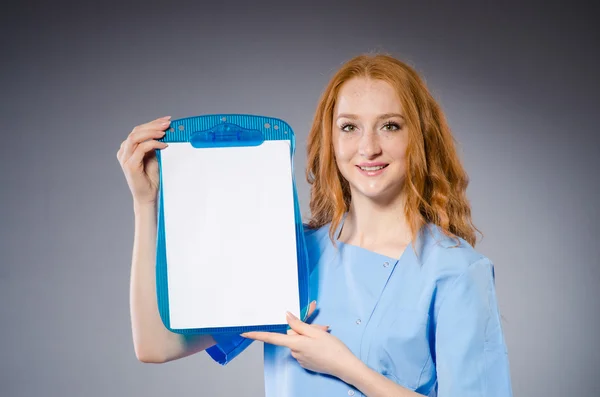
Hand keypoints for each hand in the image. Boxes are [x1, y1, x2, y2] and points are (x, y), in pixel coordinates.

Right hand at [117, 116, 170, 205]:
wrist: (148, 195)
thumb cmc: (151, 178)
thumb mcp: (154, 157)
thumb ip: (155, 145)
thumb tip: (165, 131)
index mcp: (128, 148)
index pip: (139, 130)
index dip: (152, 123)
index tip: (166, 120)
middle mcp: (124, 151)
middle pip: (136, 131)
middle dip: (153, 125)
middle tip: (167, 123)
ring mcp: (125, 158)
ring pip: (136, 137)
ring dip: (152, 132)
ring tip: (165, 132)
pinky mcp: (130, 165)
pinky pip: (141, 149)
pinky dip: (153, 144)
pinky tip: (163, 145)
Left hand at [241, 302, 358, 378]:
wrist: (344, 367)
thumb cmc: (333, 349)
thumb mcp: (316, 332)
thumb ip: (299, 325)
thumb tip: (286, 317)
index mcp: (295, 343)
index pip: (272, 338)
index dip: (257, 335)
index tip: (245, 333)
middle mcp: (294, 352)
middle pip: (292, 336)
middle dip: (303, 330)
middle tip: (321, 328)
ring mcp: (300, 359)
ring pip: (299, 342)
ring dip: (309, 337)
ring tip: (324, 336)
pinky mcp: (306, 363)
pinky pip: (304, 349)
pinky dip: (311, 345)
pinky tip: (322, 345)